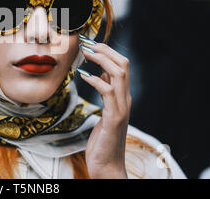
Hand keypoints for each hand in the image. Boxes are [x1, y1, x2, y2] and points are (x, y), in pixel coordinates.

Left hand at [77, 38, 130, 178]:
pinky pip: (108, 92)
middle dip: (105, 50)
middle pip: (123, 64)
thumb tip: (100, 74)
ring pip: (119, 74)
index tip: (90, 43)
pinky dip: (96, 80)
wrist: (108, 166)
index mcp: (123, 97)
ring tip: (85, 52)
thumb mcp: (104, 112)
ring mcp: (122, 108)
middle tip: (87, 43)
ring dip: (102, 60)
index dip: (107, 51)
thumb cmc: (104, 140)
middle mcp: (126, 99)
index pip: (121, 65)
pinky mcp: (114, 118)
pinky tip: (83, 75)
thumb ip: (106, 93)